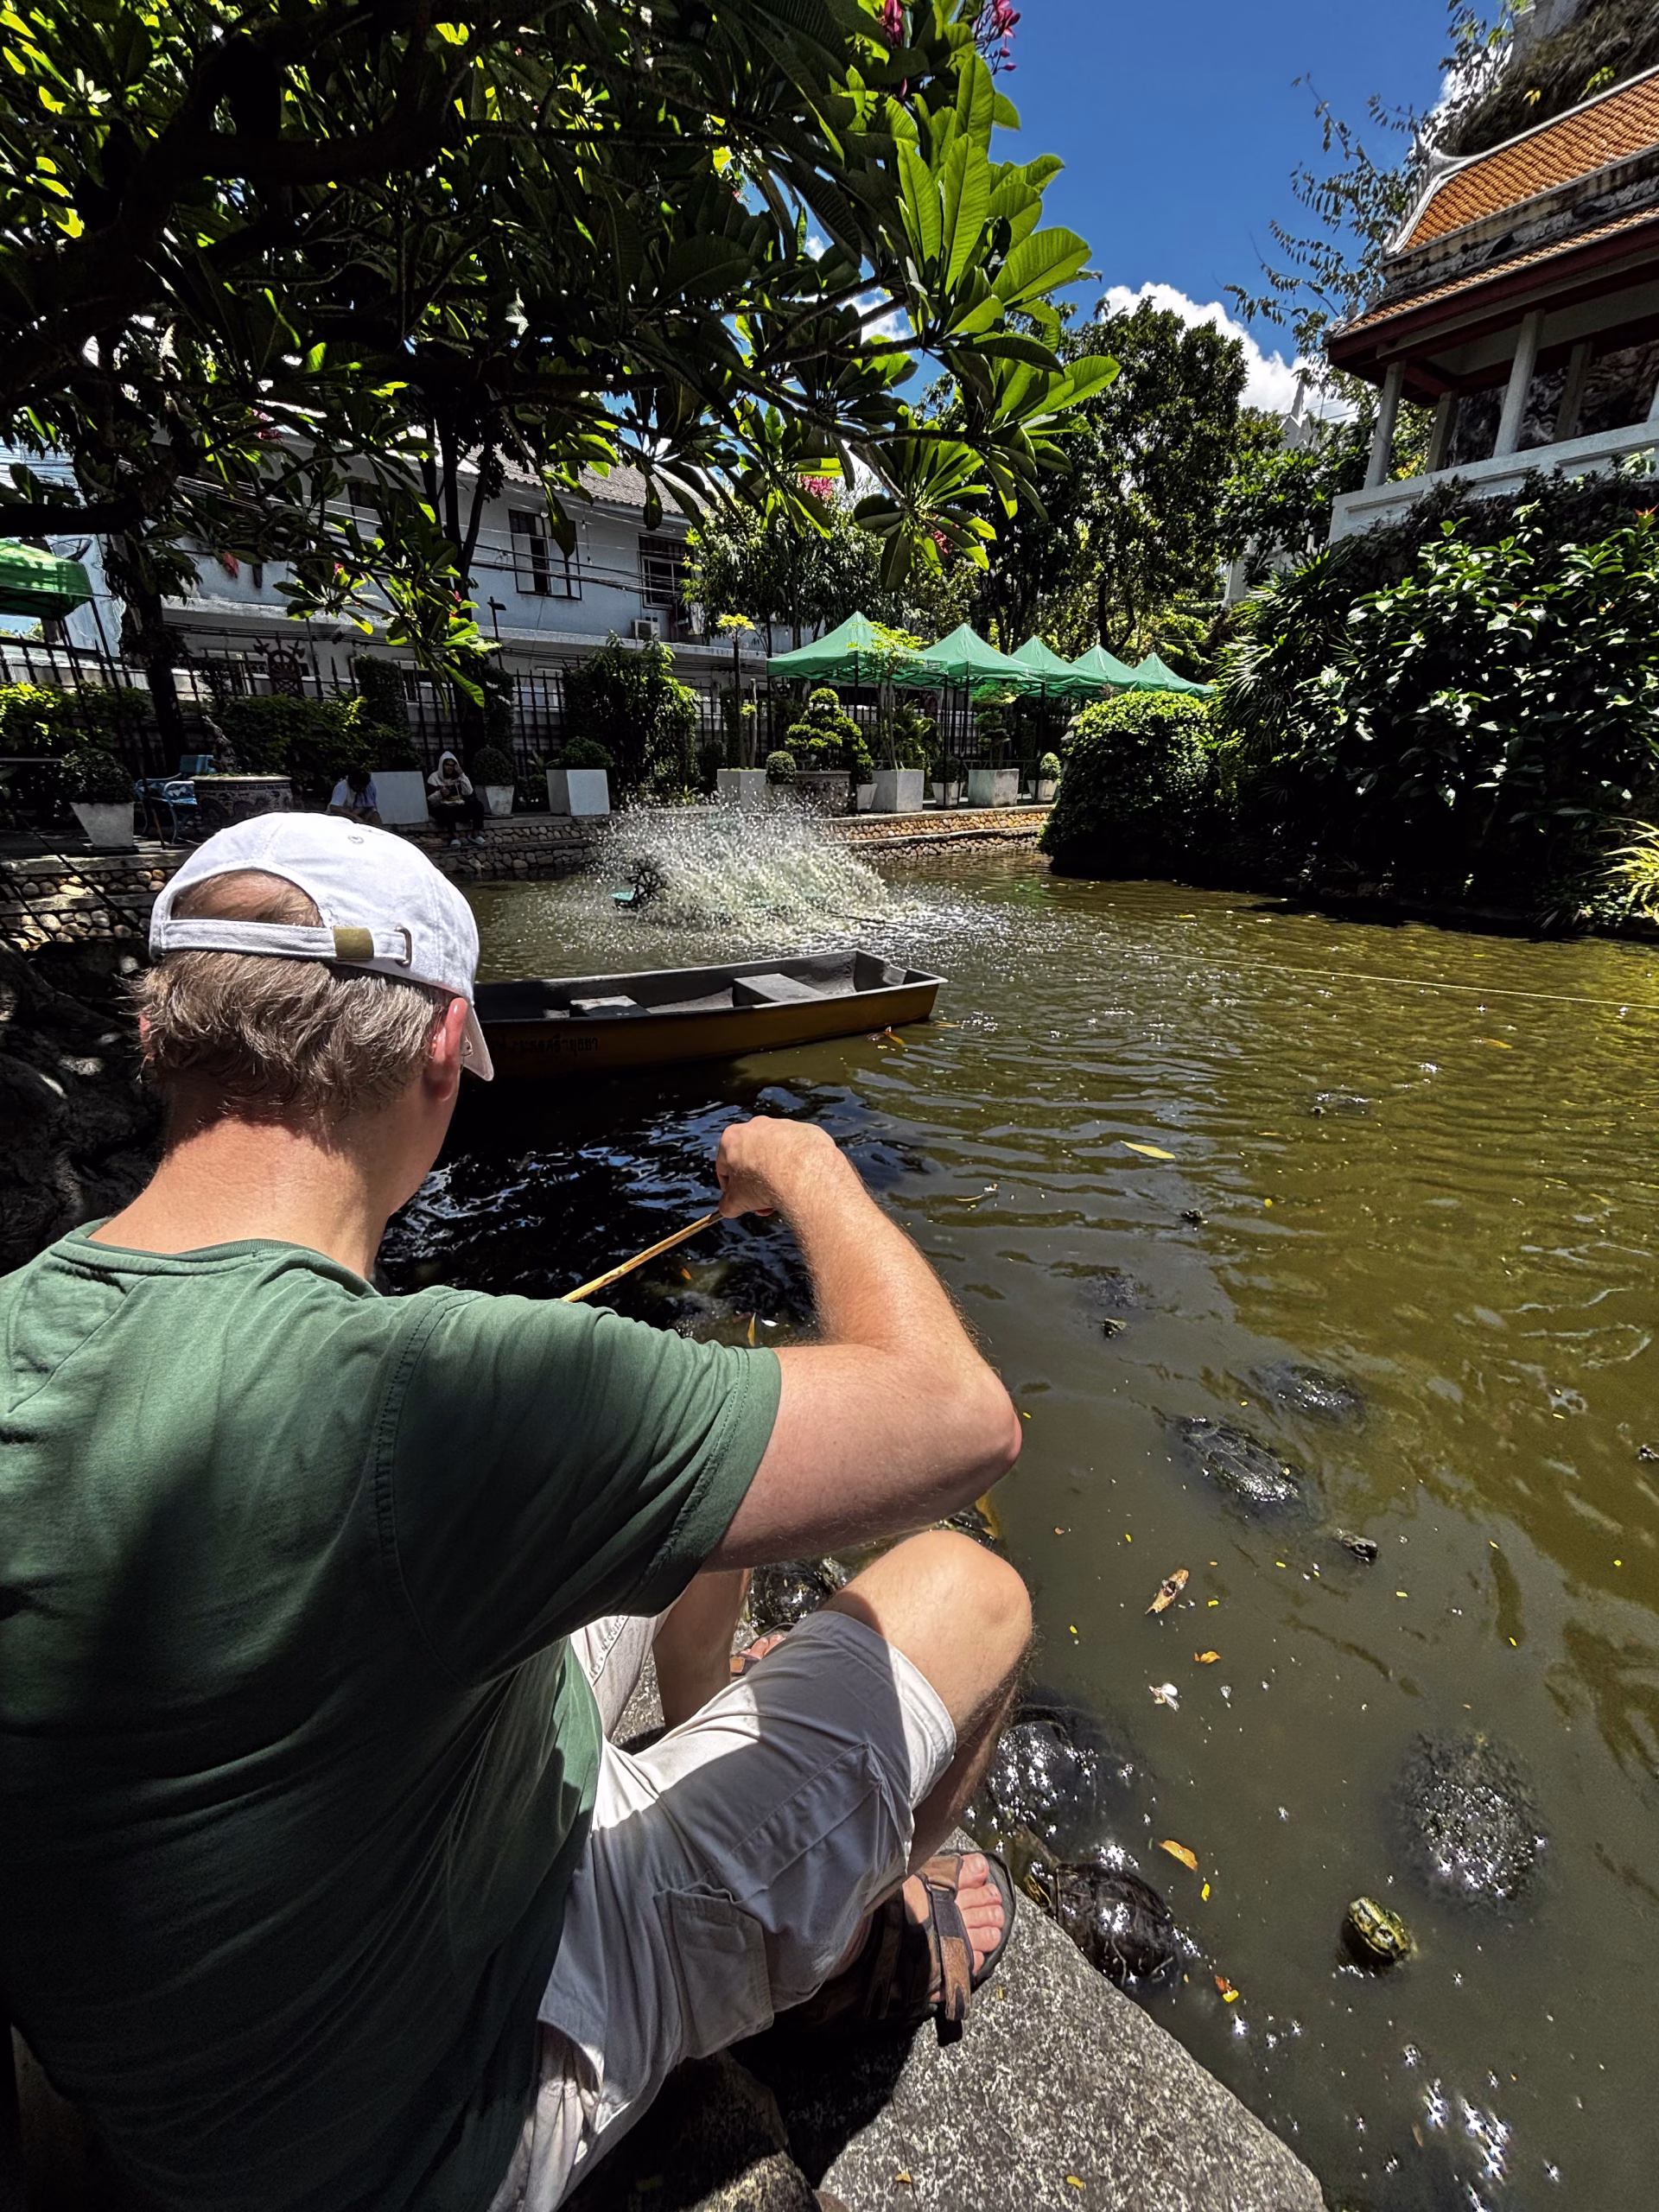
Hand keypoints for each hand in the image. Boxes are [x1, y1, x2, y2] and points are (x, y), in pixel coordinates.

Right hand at [716, 1117, 846, 1219]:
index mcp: (731, 1138)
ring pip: (774, 1156)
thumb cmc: (766, 1180)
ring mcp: (781, 1127)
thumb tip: (729, 1208)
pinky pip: (795, 1152)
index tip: (738, 1199)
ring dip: (775, 1177)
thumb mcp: (736, 1201)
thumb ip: (728, 1204)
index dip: (730, 1188)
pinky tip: (797, 1184)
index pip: (724, 1167)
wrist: (802, 1173)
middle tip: (762, 1202)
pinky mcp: (803, 1132)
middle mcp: (755, 1127)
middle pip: (751, 1160)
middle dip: (755, 1185)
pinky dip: (795, 1168)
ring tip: (781, 1196)